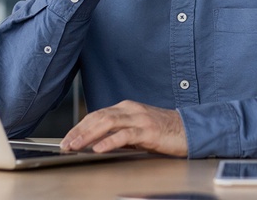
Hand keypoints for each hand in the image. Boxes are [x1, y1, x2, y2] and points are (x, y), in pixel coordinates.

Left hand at [61, 100, 187, 156]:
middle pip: (98, 117)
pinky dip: (110, 141)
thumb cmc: (165, 131)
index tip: (67, 139)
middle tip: (65, 144)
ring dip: (88, 135)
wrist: (191, 130)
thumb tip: (96, 142)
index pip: (96, 114)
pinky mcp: (149, 131)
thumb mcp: (138, 129)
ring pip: (107, 123)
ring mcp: (140, 119)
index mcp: (127, 107)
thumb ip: (119, 132)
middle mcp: (131, 110)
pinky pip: (125, 135)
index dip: (79, 126)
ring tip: (76, 146)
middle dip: (78, 131)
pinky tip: (99, 148)